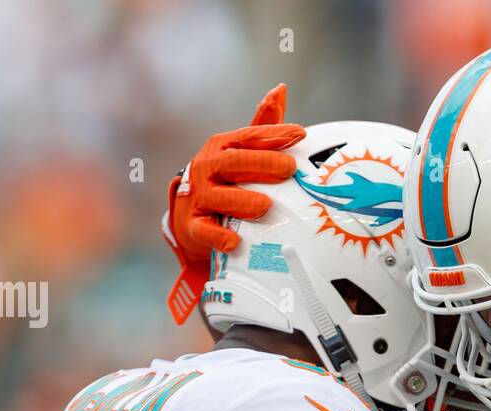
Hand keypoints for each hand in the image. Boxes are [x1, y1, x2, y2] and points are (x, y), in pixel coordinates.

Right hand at [163, 84, 305, 323]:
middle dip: (262, 163)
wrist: (190, 218)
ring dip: (242, 200)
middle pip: (234, 161)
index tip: (300, 134)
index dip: (274, 134)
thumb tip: (280, 89)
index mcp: (221, 147)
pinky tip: (234, 242)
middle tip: (289, 168)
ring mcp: (199, 196)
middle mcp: (207, 168)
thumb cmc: (224, 180)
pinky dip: (218, 237)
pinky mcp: (193, 225)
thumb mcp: (239, 152)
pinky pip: (205, 231)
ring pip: (219, 196)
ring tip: (265, 205)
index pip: (249, 137)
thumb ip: (261, 127)